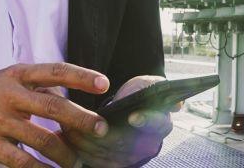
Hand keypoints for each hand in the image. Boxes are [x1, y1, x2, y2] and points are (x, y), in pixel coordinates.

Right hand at [0, 62, 111, 167]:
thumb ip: (41, 88)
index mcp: (19, 75)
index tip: (104, 84)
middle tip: (101, 128)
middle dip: (81, 119)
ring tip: (77, 161)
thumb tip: (73, 101)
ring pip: (42, 139)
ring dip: (64, 153)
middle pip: (53, 106)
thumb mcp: (12, 80)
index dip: (81, 76)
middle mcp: (10, 95)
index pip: (56, 71)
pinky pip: (22, 161)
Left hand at [61, 75, 178, 167]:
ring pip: (104, 152)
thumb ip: (154, 88)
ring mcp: (129, 158)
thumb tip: (177, 103)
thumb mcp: (146, 85)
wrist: (127, 112)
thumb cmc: (137, 95)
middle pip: (123, 141)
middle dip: (97, 130)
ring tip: (66, 123)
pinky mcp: (113, 166)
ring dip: (82, 138)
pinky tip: (67, 135)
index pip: (158, 124)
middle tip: (79, 118)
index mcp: (161, 124)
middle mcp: (147, 145)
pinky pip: (92, 161)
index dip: (146, 120)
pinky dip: (77, 149)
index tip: (133, 116)